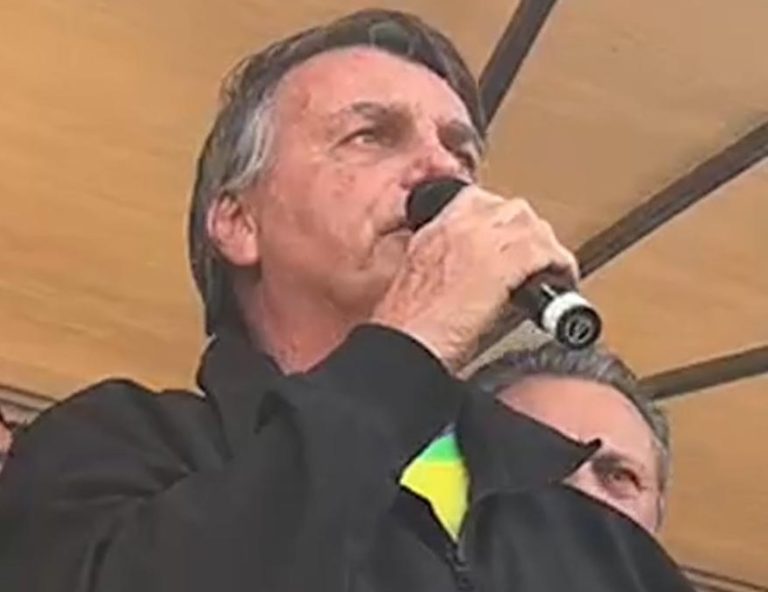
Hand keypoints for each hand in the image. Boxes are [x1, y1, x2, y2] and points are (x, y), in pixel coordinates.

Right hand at [371, 185, 577, 370]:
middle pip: (512, 209)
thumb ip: (443, 265)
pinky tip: (562, 278)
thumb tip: (474, 273)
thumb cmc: (409, 328)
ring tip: (552, 268)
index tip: (511, 236)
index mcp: (433, 231)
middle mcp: (457, 228)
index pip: (478, 200)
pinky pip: (544, 252)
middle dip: (530, 231)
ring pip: (532, 226)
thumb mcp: (417, 281)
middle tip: (537, 256)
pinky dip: (559, 264)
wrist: (406, 346)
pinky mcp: (502, 265)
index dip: (502, 218)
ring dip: (546, 247)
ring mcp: (481, 242)